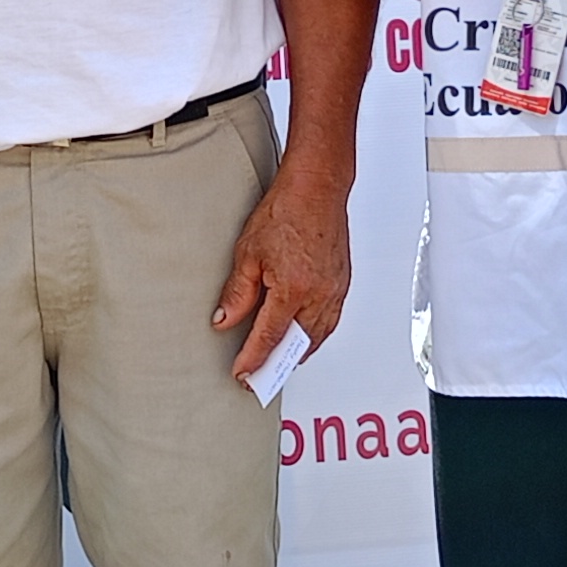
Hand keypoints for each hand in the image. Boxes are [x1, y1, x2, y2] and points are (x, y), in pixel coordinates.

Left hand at [212, 157, 351, 382]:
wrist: (316, 189)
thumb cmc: (286, 211)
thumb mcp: (248, 253)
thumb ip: (237, 293)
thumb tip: (224, 320)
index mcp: (293, 289)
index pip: (269, 337)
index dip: (253, 360)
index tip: (243, 375)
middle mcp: (318, 295)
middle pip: (296, 345)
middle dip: (276, 365)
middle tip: (258, 378)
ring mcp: (334, 291)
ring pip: (316, 337)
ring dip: (297, 354)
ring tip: (278, 363)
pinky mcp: (342, 285)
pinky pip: (330, 322)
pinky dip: (315, 336)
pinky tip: (303, 338)